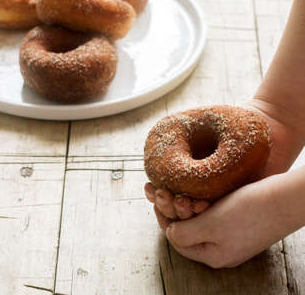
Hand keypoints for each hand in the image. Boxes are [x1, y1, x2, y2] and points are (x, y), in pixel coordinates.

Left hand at [144, 99, 304, 265]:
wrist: (284, 199)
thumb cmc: (249, 212)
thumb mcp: (212, 225)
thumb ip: (186, 233)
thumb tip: (169, 234)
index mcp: (213, 255)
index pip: (177, 240)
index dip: (163, 219)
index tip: (156, 199)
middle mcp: (221, 247)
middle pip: (187, 229)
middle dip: (172, 208)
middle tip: (162, 189)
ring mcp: (230, 234)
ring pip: (198, 219)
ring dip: (185, 203)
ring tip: (175, 186)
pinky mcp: (238, 220)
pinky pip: (211, 212)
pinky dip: (200, 200)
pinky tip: (195, 187)